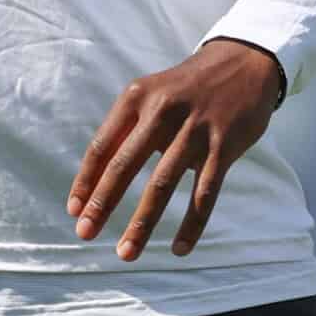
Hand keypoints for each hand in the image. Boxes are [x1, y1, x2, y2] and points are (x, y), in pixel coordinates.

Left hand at [66, 39, 282, 260]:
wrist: (241, 63)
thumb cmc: (184, 88)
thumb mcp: (150, 94)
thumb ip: (125, 130)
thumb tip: (95, 179)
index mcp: (136, 98)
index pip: (102, 145)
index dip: (86, 180)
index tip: (74, 210)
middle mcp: (162, 111)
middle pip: (124, 164)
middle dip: (102, 203)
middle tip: (85, 233)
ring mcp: (194, 130)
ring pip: (162, 185)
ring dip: (142, 223)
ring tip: (125, 252)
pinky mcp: (223, 147)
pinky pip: (204, 194)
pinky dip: (191, 225)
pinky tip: (179, 249)